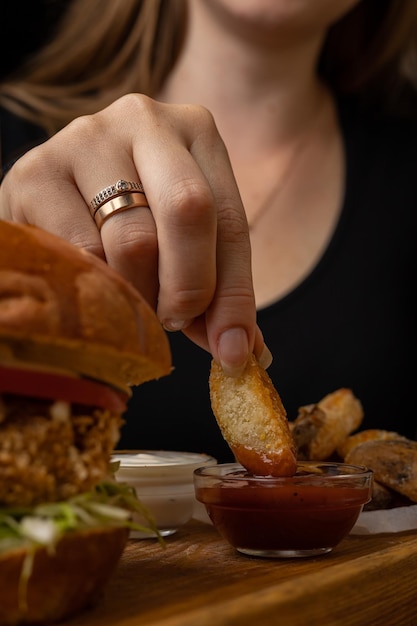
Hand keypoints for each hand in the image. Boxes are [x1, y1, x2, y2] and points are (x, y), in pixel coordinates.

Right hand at [0, 94, 269, 374]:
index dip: (235, 293)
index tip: (234, 350)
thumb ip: (216, 292)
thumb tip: (245, 354)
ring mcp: (86, 137)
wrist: (56, 196)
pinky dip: (94, 285)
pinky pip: (79, 252)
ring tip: (133, 300)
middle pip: (188, 212)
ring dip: (140, 294)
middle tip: (176, 322)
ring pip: (133, 241)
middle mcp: (144, 118)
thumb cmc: (131, 220)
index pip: (230, 220)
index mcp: (196, 130)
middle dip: (190, 288)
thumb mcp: (184, 243)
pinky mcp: (35, 171)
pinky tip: (93, 284)